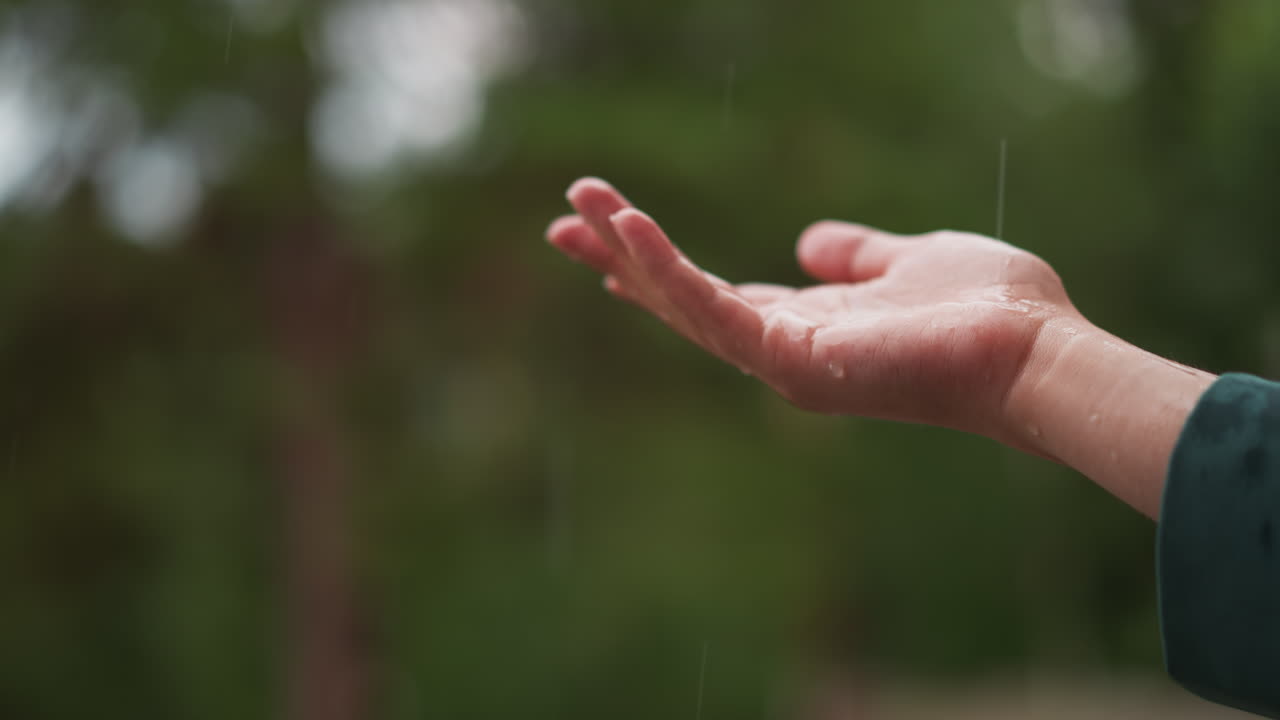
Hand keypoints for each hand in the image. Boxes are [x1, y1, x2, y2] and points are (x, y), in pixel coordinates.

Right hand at [547, 178, 1076, 441]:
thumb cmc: (991, 312)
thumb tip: (809, 242)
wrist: (1037, 353)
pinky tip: (630, 226)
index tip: (615, 232)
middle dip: (622, 262)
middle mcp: (786, 352)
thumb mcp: (913, 260)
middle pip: (683, 303)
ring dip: (629, 255)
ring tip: (576, 206)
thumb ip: (858, 255)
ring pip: (684, 306)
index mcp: (811, 327)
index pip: (717, 297)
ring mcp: (784, 363)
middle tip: (560, 222)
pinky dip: (667, 269)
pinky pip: (712, 308)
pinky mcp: (791, 360)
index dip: (662, 267)